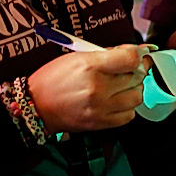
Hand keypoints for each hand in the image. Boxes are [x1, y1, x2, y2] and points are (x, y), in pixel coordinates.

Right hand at [28, 44, 153, 133]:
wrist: (37, 106)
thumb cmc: (53, 80)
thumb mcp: (76, 56)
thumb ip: (106, 54)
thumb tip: (131, 53)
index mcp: (90, 66)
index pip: (130, 58)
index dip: (139, 54)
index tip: (139, 54)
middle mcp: (98, 88)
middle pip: (136, 76)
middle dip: (137, 70)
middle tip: (129, 68)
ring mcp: (101, 107)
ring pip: (137, 96)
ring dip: (134, 89)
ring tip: (123, 85)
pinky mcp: (101, 123)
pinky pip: (129, 115)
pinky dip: (128, 107)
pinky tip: (118, 100)